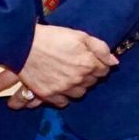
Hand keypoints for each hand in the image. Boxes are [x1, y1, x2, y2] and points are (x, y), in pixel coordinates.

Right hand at [0, 25, 115, 106]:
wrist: (24, 44)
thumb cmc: (53, 37)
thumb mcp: (80, 36)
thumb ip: (100, 48)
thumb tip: (114, 61)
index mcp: (88, 64)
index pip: (104, 70)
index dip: (99, 65)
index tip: (93, 61)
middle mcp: (78, 79)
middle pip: (92, 82)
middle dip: (89, 75)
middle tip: (80, 66)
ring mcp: (63, 89)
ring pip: (80, 93)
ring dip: (78, 86)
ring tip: (71, 77)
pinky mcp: (48, 94)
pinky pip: (63, 103)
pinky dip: (64, 97)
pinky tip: (61, 88)